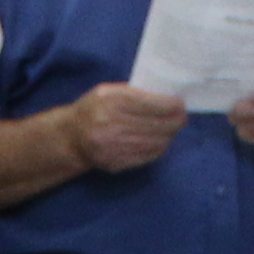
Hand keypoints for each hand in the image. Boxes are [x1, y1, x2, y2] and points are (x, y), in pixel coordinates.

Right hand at [67, 82, 188, 173]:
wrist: (72, 137)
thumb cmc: (94, 108)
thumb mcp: (109, 91)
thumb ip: (134, 93)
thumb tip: (168, 100)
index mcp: (110, 101)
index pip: (151, 104)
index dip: (171, 106)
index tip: (180, 105)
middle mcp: (111, 124)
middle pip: (157, 125)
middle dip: (175, 121)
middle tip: (182, 118)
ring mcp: (113, 146)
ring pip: (156, 142)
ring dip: (169, 135)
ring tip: (172, 129)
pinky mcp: (116, 162)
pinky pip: (148, 156)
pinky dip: (158, 148)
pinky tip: (160, 141)